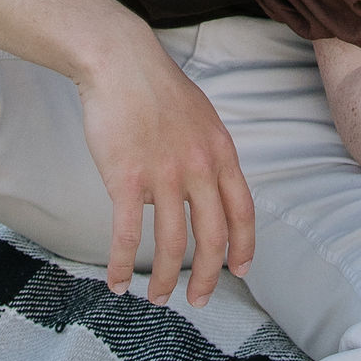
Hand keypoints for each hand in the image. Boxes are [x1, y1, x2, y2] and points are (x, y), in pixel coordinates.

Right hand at [77, 36, 254, 307]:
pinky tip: (117, 283)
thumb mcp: (200, 118)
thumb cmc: (155, 87)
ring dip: (165, 279)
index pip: (243, 211)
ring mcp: (163, 175)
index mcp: (220, 153)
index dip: (244, 247)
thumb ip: (206, 156)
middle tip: (199, 299)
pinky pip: (127, 234)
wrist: (120, 61)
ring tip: (158, 298)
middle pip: (213, 236)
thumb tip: (198, 190)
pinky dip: (122, 265)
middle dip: (209, 276)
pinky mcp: (125, 178)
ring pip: (171, 243)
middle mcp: (199, 168)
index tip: (240, 271)